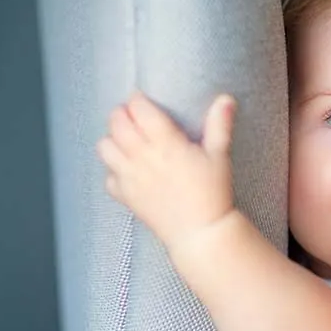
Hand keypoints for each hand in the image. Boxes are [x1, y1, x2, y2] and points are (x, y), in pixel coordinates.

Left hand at [96, 92, 237, 250]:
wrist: (201, 232)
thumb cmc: (212, 194)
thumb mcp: (219, 156)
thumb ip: (219, 125)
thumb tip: (225, 99)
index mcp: (165, 142)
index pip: (139, 109)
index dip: (138, 101)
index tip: (143, 101)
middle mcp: (142, 156)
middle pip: (117, 123)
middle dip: (122, 114)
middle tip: (133, 117)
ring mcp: (130, 177)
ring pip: (105, 147)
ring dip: (113, 139)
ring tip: (126, 141)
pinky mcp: (126, 196)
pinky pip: (108, 177)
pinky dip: (114, 171)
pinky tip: (128, 171)